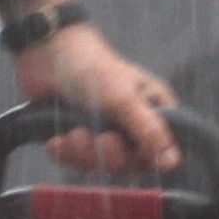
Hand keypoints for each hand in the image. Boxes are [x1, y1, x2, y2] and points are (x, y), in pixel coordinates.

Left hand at [19, 19, 177, 175]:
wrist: (46, 54)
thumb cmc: (93, 68)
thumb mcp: (124, 99)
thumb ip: (149, 131)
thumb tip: (172, 161)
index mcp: (151, 111)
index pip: (161, 150)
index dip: (147, 158)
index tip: (132, 153)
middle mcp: (130, 124)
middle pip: (129, 163)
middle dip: (112, 155)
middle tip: (101, 139)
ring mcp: (102, 131)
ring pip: (100, 164)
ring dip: (84, 153)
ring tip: (74, 134)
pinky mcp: (75, 138)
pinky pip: (74, 161)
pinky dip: (65, 153)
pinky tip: (57, 140)